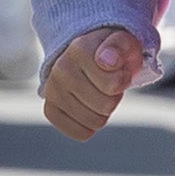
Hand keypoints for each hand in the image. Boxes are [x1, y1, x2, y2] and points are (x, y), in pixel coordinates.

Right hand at [39, 24, 149, 138]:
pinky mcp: (50, 110)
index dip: (124, 80)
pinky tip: (89, 107)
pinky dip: (91, 125)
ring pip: (96, 122)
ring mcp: (53, 90)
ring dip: (104, 111)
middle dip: (114, 97)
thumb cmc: (111, 53)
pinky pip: (82, 133)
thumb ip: (120, 45)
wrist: (87, 57)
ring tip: (99, 93)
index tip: (119, 69)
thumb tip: (107, 61)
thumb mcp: (123, 42)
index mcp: (79, 49)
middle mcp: (61, 68)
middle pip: (107, 106)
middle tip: (109, 83)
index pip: (114, 85)